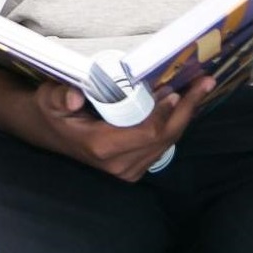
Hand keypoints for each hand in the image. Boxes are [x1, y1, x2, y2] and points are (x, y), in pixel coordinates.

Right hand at [25, 74, 212, 180]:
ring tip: (199, 89)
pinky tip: (184, 104)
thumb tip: (74, 96)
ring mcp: (128, 170)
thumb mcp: (49, 99)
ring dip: (185, 115)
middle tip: (205, 82)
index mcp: (102, 147)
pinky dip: (174, 124)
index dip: (167, 112)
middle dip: (187, 109)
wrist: (47, 132)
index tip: (177, 90)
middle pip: (165, 137)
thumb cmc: (51, 112)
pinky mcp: (134, 168)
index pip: (148, 132)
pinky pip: (162, 146)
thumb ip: (60, 97)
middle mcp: (119, 164)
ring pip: (168, 142)